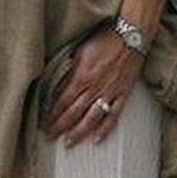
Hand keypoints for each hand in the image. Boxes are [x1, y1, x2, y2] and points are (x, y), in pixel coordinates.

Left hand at [44, 27, 144, 147]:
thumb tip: (60, 83)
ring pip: (91, 118)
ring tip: (68, 143)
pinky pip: (113, 115)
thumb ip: (71, 70)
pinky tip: (96, 140)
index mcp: (82, 77)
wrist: (132, 34)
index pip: (63, 101)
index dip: (52, 114)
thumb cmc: (105, 39)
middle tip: (49, 138)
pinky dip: (105, 129)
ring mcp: (109, 93)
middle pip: (73, 113)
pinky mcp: (123, 94)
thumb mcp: (81, 51)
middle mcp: (94, 88)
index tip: (44, 124)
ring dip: (78, 132)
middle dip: (60, 127)